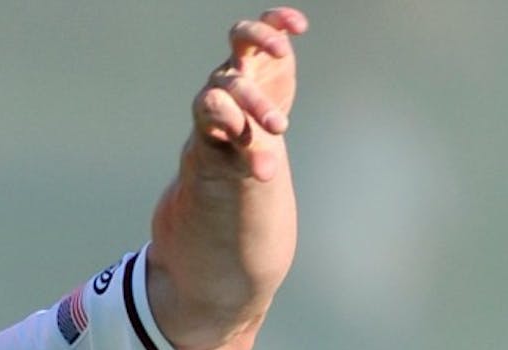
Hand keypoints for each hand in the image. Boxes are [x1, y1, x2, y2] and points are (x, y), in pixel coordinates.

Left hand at [192, 7, 307, 181]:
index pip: (211, 106)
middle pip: (234, 83)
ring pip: (240, 37)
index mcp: (208, 111)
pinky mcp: (264, 52)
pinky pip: (268, 26)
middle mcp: (221, 82)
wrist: (238, 134)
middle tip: (278, 128)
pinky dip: (280, 20)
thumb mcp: (243, 160)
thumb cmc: (236, 150)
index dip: (226, 115)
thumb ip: (253, 161)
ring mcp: (242, 62)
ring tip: (281, 52)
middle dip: (256, 104)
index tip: (242, 132)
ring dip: (259, 39)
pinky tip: (299, 26)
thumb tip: (268, 172)